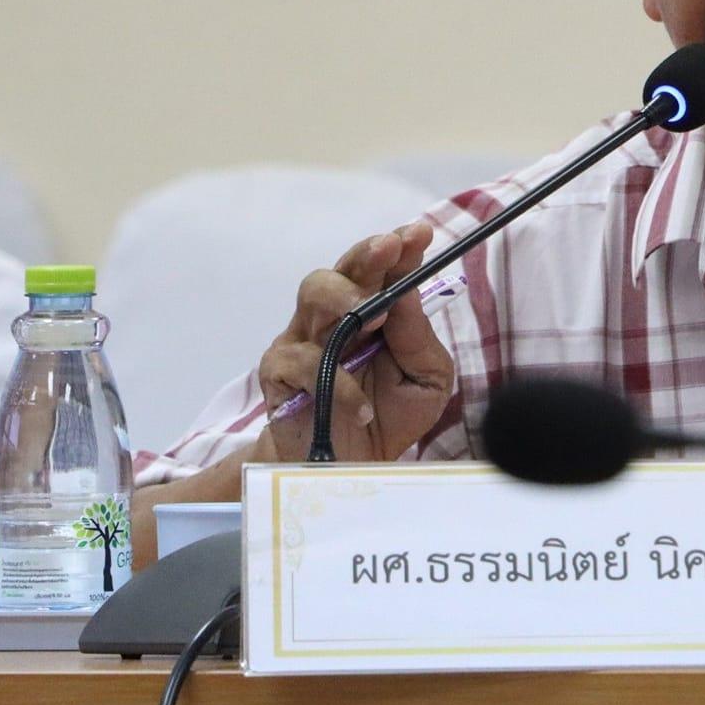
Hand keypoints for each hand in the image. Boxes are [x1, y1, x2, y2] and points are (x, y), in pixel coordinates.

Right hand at [256, 223, 456, 462]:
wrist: (349, 471)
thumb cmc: (387, 417)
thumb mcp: (426, 381)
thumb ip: (419, 339)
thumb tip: (407, 296)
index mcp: (374, 312)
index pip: (382, 269)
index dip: (398, 247)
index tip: (418, 233)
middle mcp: (335, 317)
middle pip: (341, 269)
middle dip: (366, 255)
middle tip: (390, 247)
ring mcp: (303, 341)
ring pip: (312, 294)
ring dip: (344, 297)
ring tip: (374, 314)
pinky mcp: (278, 374)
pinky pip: (302, 362)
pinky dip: (337, 383)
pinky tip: (362, 406)